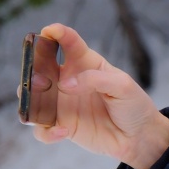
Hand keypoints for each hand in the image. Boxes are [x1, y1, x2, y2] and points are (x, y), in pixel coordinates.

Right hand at [27, 24, 168, 168]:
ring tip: (39, 100)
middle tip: (38, 75)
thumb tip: (65, 85)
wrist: (140, 136)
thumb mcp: (122, 85)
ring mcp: (62, 104)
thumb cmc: (134, 105)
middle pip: (40, 67)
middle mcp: (68, 80)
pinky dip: (46, 131)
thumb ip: (95, 79)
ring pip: (32, 97)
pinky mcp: (62, 126)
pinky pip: (42, 129)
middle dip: (32, 67)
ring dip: (29, 97)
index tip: (49, 31)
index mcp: (85, 63)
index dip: (56, 33)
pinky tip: (63, 131)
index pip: (68, 43)